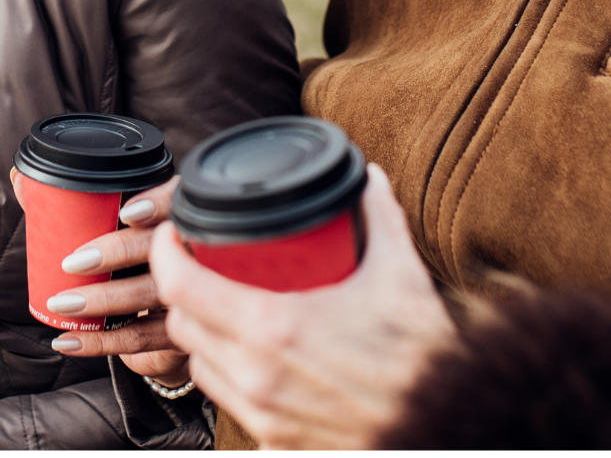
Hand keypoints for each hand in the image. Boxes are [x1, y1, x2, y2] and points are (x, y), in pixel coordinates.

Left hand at [44, 179, 186, 385]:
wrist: (167, 318)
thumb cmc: (131, 261)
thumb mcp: (111, 231)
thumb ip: (71, 204)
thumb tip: (21, 179)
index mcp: (177, 217)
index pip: (177, 202)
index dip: (157, 204)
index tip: (126, 213)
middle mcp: (191, 253)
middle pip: (162, 248)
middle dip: (116, 253)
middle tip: (71, 262)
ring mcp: (191, 296)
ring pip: (150, 294)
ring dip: (102, 301)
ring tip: (61, 305)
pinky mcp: (178, 334)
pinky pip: (141, 338)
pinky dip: (101, 341)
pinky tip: (69, 341)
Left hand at [150, 167, 455, 448]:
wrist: (443, 425)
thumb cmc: (420, 360)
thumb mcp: (399, 275)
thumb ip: (378, 217)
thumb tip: (366, 179)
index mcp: (273, 328)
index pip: (181, 285)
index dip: (167, 251)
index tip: (175, 233)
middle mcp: (256, 374)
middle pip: (184, 323)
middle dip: (184, 288)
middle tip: (204, 264)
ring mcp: (262, 412)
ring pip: (200, 365)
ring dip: (205, 334)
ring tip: (229, 308)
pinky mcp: (273, 440)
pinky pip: (229, 402)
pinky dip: (233, 374)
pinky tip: (258, 358)